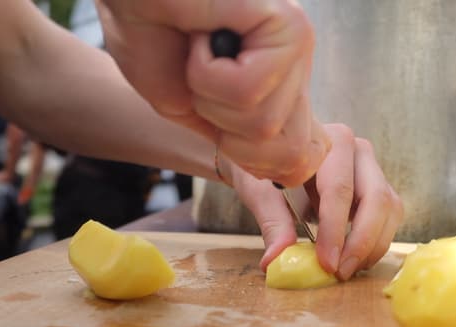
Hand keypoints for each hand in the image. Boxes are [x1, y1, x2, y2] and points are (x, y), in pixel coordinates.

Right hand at [96, 0, 329, 185]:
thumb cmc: (155, 41)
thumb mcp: (199, 111)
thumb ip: (245, 143)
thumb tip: (296, 171)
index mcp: (283, 88)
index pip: (301, 159)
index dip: (254, 162)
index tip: (220, 127)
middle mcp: (298, 68)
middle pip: (287, 153)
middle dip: (227, 133)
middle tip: (202, 79)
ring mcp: (298, 46)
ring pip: (264, 125)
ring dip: (209, 95)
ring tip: (199, 48)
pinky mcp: (288, 26)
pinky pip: (248, 90)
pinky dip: (206, 72)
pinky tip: (202, 33)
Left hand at [228, 123, 404, 279]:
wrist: (274, 156)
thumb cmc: (267, 170)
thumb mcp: (262, 193)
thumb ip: (273, 224)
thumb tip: (275, 260)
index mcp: (330, 142)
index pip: (339, 190)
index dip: (335, 231)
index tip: (327, 263)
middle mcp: (358, 151)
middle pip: (376, 199)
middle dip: (361, 242)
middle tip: (340, 272)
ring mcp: (372, 169)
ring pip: (389, 209)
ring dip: (373, 246)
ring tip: (347, 270)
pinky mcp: (378, 188)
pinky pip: (389, 217)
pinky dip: (376, 242)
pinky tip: (354, 260)